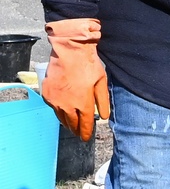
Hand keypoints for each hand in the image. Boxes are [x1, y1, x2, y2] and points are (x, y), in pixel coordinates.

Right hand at [41, 18, 109, 141]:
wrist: (69, 50)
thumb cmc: (87, 65)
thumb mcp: (101, 82)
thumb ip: (103, 101)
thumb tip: (104, 117)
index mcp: (83, 103)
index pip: (85, 124)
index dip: (86, 132)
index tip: (86, 138)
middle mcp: (67, 105)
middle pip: (72, 123)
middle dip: (76, 129)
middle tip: (79, 133)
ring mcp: (55, 100)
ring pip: (61, 117)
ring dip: (67, 122)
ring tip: (71, 126)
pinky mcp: (46, 93)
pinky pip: (52, 107)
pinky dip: (58, 111)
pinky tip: (62, 111)